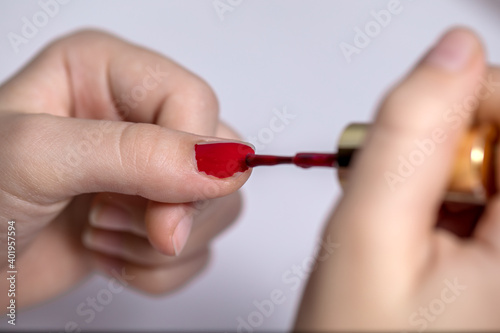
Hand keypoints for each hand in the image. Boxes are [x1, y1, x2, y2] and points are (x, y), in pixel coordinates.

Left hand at [0, 30, 250, 308]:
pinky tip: (104, 253)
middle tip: (102, 219)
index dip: (192, 164)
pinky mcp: (156, 218)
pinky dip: (154, 270)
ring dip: (155, 245)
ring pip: (216, 209)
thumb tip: (225, 164)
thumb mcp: (38, 159)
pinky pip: (200, 249)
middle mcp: (137, 117)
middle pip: (216, 160)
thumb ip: (134, 154)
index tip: (162, 222)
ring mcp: (150, 171)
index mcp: (108, 72)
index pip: (194, 102)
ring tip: (95, 233)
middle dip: (166, 212)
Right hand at [295, 28, 499, 330]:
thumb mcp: (368, 235)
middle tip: (404, 191)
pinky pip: (485, 195)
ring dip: (444, 170)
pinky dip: (450, 194)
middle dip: (449, 143)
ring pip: (492, 164)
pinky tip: (424, 226)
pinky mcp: (499, 255)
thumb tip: (451, 49)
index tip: (415, 133)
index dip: (467, 101)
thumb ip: (407, 134)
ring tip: (407, 218)